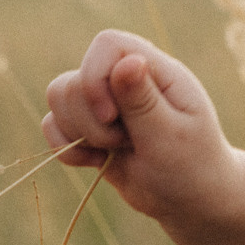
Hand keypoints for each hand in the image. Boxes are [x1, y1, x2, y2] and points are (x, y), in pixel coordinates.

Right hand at [43, 29, 238, 222]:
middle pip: (76, 78)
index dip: (95, 77)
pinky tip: (94, 161)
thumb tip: (128, 61)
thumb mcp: (170, 137)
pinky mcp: (89, 126)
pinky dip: (65, 147)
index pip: (108, 44)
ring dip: (78, 134)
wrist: (189, 200)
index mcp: (156, 71)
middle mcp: (126, 79)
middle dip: (90, 121)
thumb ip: (144, 101)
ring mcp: (105, 102)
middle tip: (124, 142)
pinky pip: (53, 123)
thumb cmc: (191, 167)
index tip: (110, 117)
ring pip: (59, 97)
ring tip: (112, 151)